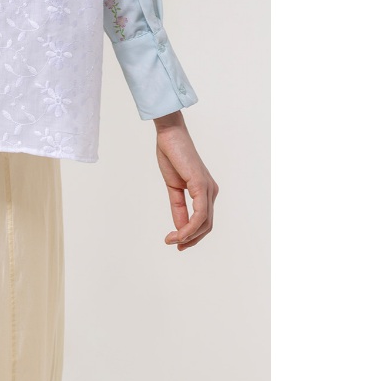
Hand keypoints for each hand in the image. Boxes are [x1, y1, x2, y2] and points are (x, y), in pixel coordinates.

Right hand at [153, 110, 217, 249]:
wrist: (169, 135)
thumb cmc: (171, 155)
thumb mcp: (173, 187)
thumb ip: (178, 207)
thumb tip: (180, 228)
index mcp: (205, 191)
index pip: (203, 220)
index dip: (191, 235)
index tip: (175, 242)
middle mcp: (211, 191)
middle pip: (206, 225)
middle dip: (191, 239)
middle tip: (174, 245)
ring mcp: (208, 188)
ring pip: (204, 223)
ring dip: (188, 236)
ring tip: (172, 240)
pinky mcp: (201, 185)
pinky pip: (200, 213)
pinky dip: (190, 227)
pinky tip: (179, 233)